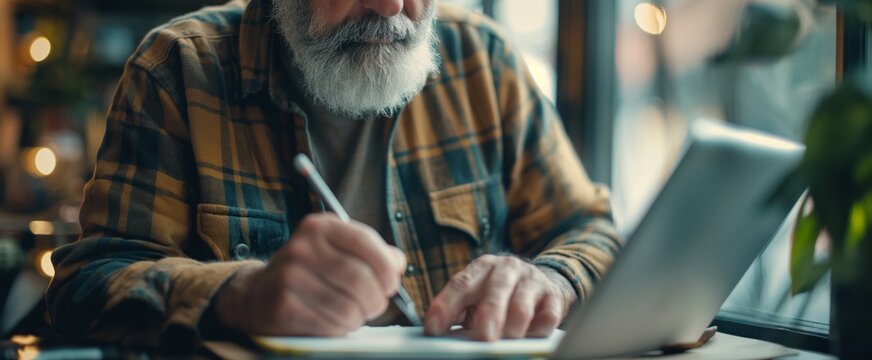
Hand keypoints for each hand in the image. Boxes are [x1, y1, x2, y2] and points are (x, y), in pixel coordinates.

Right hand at [214, 214, 406, 335]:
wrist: (259, 294)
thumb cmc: (310, 272)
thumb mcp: (337, 250)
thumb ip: (372, 253)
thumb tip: (398, 262)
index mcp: (320, 227)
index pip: (366, 243)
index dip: (387, 268)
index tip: (391, 284)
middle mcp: (302, 247)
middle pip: (361, 279)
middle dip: (376, 299)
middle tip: (374, 305)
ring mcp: (289, 276)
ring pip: (349, 306)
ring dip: (359, 317)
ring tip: (353, 314)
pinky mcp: (284, 306)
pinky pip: (331, 324)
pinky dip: (342, 329)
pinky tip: (335, 323)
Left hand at [424, 255, 573, 340]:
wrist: (541, 281)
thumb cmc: (500, 295)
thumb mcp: (477, 296)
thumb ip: (461, 311)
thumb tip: (441, 334)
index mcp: (482, 268)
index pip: (460, 284)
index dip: (446, 306)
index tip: (434, 328)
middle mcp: (506, 269)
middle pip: (495, 292)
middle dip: (487, 317)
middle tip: (482, 338)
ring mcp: (532, 280)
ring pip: (521, 306)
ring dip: (512, 328)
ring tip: (505, 341)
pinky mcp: (553, 296)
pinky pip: (548, 316)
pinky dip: (537, 331)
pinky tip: (529, 335)